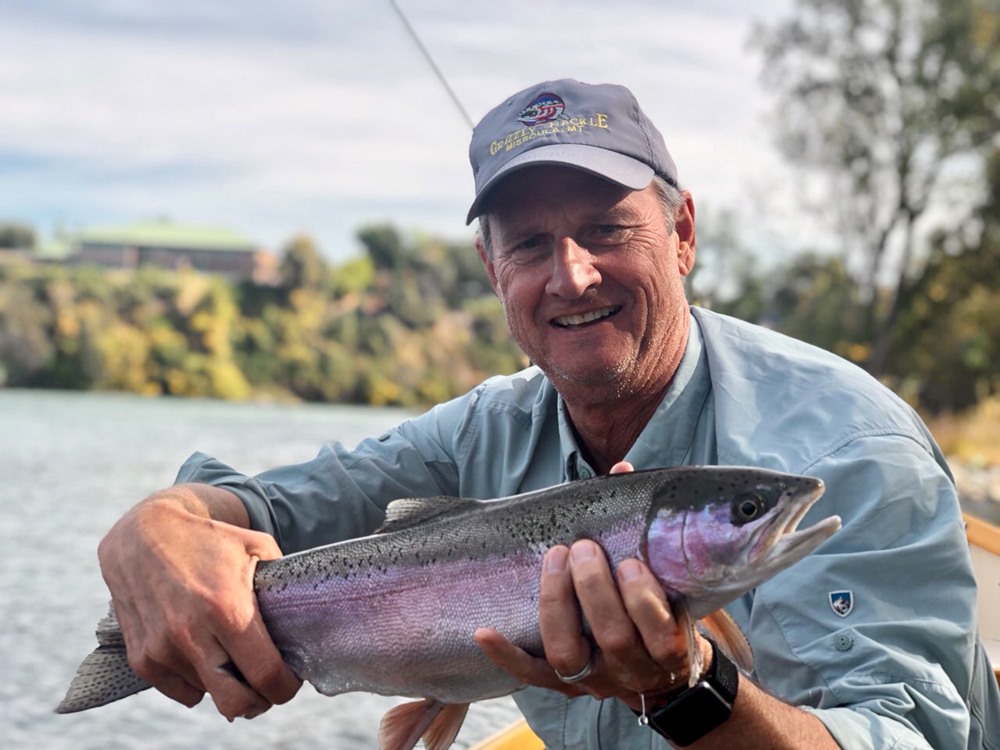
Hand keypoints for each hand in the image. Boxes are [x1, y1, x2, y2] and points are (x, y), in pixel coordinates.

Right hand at [97, 484, 300, 719]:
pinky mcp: (141, 657)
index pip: (265, 674)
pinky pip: (181, 691)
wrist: (142, 533)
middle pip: (236, 703)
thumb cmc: (208, 539)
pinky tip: (204, 654)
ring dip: (225, 683)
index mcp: (227, 608)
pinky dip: (197, 681)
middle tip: (267, 687)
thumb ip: (280, 583)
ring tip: (231, 654)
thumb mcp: (256, 547)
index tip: (291, 680)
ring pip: (208, 695)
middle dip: (259, 702)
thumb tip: (301, 620)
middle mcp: (192, 634)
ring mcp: (163, 649)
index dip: (285, 686)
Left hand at [475, 462, 710, 708]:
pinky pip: (531, 675)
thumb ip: (647, 531)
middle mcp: (630, 671)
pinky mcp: (563, 686)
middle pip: (613, 637)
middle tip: (584, 548)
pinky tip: (485, 631)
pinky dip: (507, 655)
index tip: (629, 562)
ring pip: (569, 653)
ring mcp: (594, 680)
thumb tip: (622, 470)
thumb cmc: (665, 613)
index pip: (661, 633)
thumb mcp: (674, 584)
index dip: (643, 598)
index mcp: (669, 649)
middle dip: (595, 589)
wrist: (661, 678)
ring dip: (557, 604)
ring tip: (555, 559)